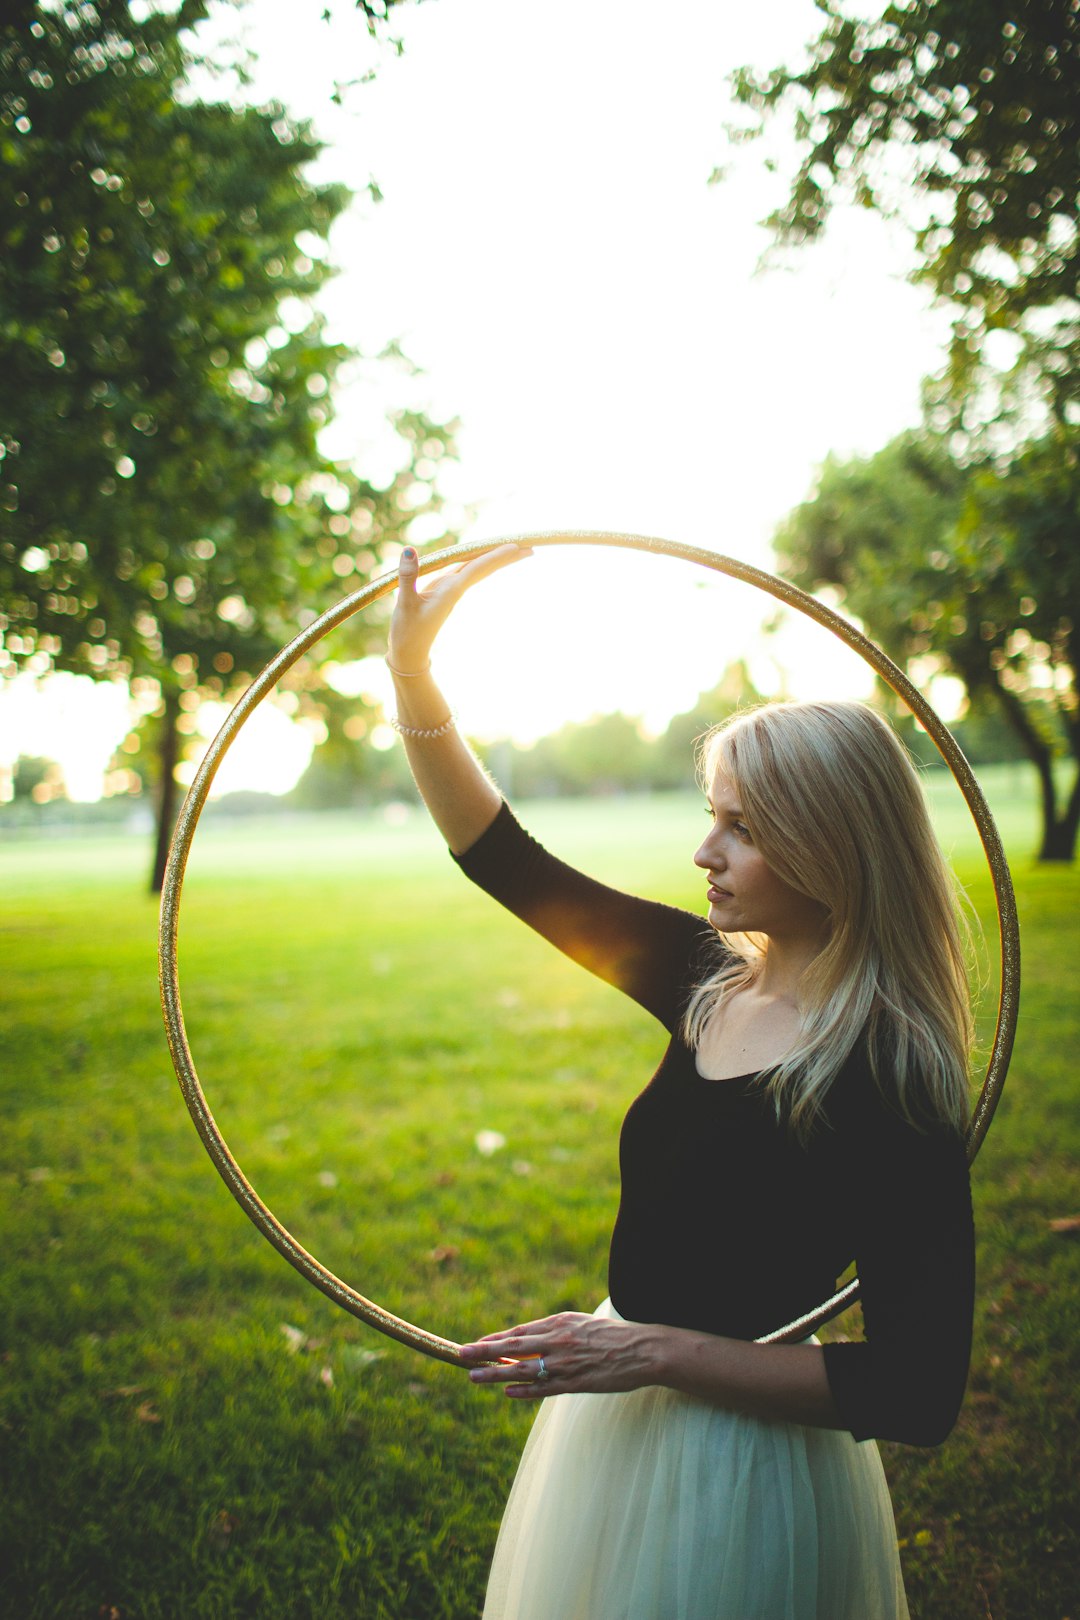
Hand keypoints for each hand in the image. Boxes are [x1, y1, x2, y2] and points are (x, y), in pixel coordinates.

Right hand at [387, 542, 531, 674]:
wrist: (409, 655)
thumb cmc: (407, 632)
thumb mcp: (405, 604)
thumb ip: (408, 576)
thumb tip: (409, 549)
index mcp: (451, 590)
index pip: (479, 567)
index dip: (497, 555)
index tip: (519, 547)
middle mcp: (455, 589)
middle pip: (485, 568)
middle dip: (506, 557)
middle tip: (531, 548)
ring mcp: (450, 590)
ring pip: (476, 569)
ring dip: (494, 558)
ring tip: (514, 550)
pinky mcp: (442, 591)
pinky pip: (463, 572)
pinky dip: (475, 561)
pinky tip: (481, 557)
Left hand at [458, 1310, 663, 1399]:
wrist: (643, 1350)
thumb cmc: (610, 1337)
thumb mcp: (579, 1325)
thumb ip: (553, 1332)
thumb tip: (525, 1339)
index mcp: (560, 1323)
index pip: (520, 1332)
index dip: (495, 1339)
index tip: (475, 1344)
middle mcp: (559, 1341)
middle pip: (514, 1347)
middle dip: (485, 1351)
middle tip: (462, 1353)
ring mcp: (566, 1363)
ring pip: (524, 1368)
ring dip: (495, 1373)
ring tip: (473, 1376)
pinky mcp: (576, 1383)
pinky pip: (545, 1388)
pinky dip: (524, 1390)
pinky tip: (507, 1391)